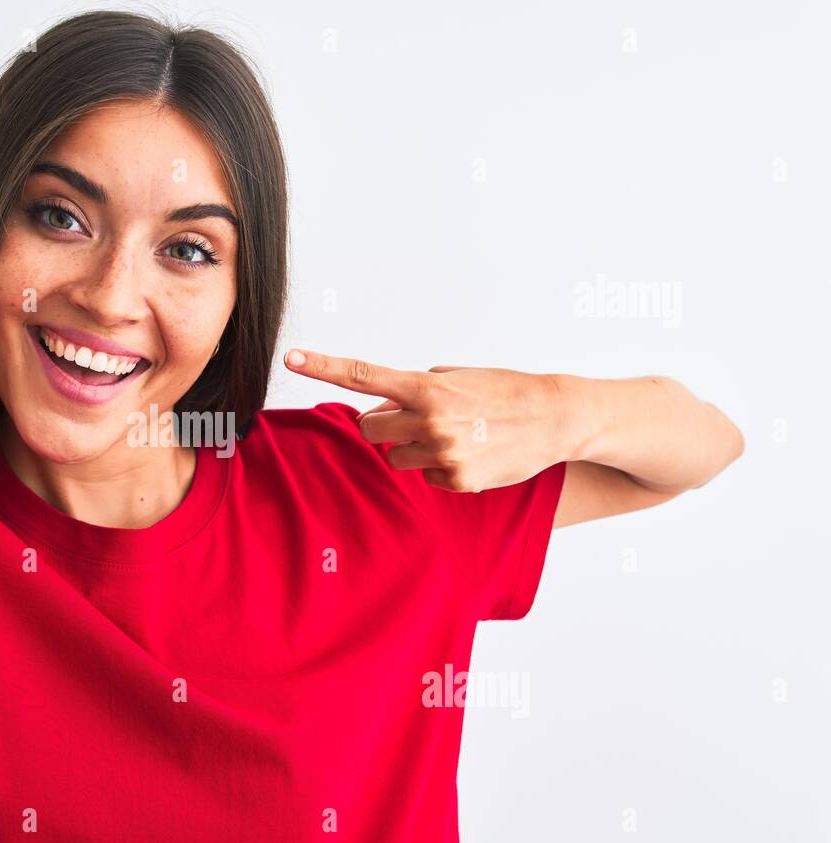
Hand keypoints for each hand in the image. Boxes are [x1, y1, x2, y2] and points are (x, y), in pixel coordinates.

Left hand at [285, 349, 566, 492]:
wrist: (556, 418)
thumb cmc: (503, 393)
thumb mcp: (455, 379)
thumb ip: (411, 392)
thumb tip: (377, 412)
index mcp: (426, 387)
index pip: (361, 375)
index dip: (322, 366)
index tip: (291, 358)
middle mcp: (429, 420)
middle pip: (368, 429)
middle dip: (382, 425)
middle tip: (412, 419)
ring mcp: (443, 453)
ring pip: (395, 457)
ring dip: (412, 448)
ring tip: (453, 436)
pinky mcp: (457, 481)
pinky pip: (426, 478)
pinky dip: (440, 468)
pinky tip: (471, 454)